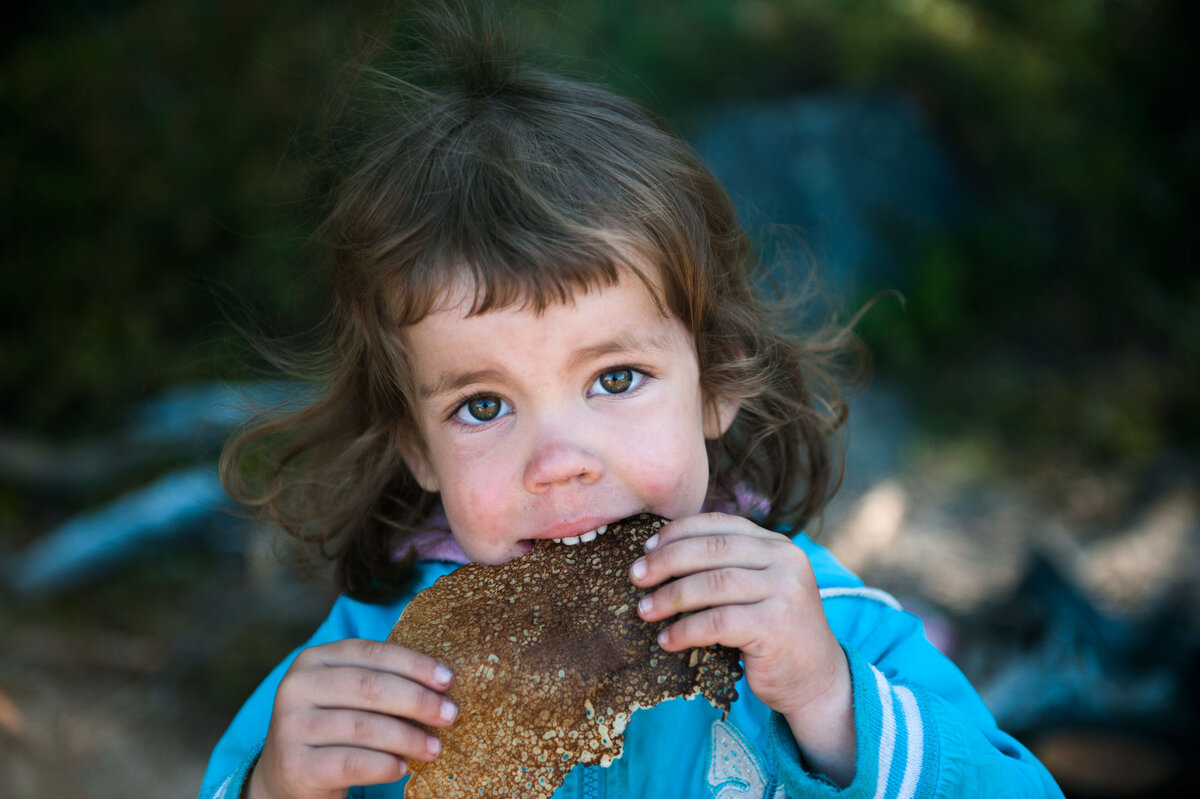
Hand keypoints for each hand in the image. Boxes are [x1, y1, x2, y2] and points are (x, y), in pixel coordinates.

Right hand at [247, 639, 457, 798]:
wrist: (288, 776)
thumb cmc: (333, 728)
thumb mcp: (348, 696)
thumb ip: (381, 681)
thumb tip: (442, 681)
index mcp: (313, 659)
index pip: (371, 652)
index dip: (414, 663)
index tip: (448, 678)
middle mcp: (296, 687)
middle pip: (370, 686)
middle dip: (417, 700)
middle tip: (450, 714)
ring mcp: (290, 727)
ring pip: (363, 726)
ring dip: (408, 737)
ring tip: (434, 747)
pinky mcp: (295, 766)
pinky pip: (351, 763)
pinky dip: (384, 765)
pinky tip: (403, 767)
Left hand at [629, 513, 855, 784]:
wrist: (816, 680)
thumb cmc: (774, 632)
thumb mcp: (757, 588)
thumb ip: (726, 566)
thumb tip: (660, 553)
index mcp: (776, 544)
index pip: (719, 524)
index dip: (677, 532)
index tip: (646, 547)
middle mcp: (785, 559)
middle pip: (711, 549)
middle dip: (666, 561)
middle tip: (635, 576)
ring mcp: (784, 591)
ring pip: (712, 584)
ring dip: (670, 597)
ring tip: (644, 611)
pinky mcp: (776, 626)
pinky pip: (718, 623)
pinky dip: (686, 630)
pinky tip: (668, 641)